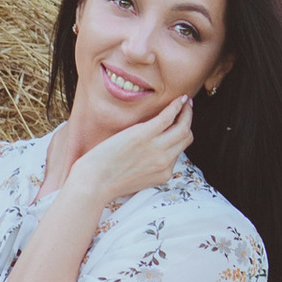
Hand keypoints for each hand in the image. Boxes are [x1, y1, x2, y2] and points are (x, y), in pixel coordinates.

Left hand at [68, 92, 192, 212]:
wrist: (93, 182)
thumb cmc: (106, 181)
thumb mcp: (135, 180)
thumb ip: (148, 169)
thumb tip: (148, 157)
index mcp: (163, 173)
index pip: (178, 152)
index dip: (178, 138)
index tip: (178, 125)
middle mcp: (164, 161)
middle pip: (186, 139)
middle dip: (188, 122)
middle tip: (187, 109)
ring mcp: (155, 148)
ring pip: (183, 128)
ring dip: (187, 112)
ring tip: (185, 102)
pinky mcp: (143, 135)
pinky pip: (168, 117)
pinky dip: (176, 106)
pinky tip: (179, 99)